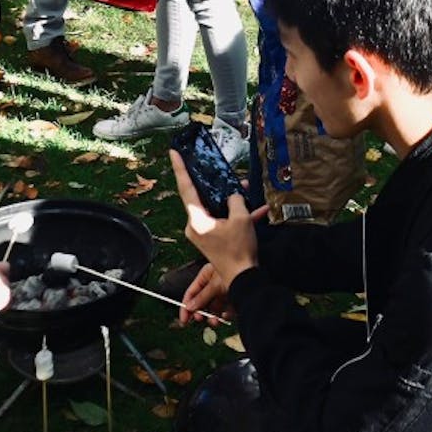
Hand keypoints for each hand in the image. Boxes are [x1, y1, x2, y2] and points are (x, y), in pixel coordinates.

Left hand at [168, 150, 265, 287]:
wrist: (243, 278)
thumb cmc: (239, 251)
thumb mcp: (241, 219)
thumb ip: (236, 200)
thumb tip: (234, 195)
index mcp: (196, 219)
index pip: (186, 188)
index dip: (180, 169)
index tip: (174, 153)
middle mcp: (195, 226)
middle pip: (203, 198)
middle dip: (215, 184)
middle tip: (220, 170)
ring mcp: (203, 233)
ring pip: (215, 208)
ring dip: (230, 200)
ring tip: (245, 188)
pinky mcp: (212, 239)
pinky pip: (223, 221)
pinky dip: (236, 216)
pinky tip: (257, 210)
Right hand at [179, 262, 233, 326]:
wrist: (255, 274)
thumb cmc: (236, 271)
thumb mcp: (215, 285)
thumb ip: (202, 297)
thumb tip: (189, 307)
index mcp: (206, 275)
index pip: (191, 293)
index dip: (186, 307)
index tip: (184, 321)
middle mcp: (214, 282)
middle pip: (202, 301)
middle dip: (200, 312)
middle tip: (200, 320)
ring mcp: (224, 290)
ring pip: (214, 307)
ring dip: (212, 316)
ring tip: (215, 322)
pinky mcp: (234, 297)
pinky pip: (226, 308)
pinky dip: (225, 314)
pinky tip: (226, 316)